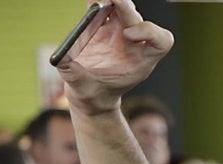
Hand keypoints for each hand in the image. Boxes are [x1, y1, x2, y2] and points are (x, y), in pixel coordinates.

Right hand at [56, 0, 174, 115]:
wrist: (91, 94)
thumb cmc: (94, 94)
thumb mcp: (82, 88)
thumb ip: (74, 75)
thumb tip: (62, 60)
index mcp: (140, 61)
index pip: (161, 41)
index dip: (149, 32)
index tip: (128, 34)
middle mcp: (133, 44)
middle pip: (137, 19)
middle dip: (125, 7)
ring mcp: (119, 33)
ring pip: (123, 9)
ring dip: (112, 1)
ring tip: (99, 0)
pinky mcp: (104, 27)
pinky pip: (104, 7)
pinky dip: (97, 2)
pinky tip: (90, 2)